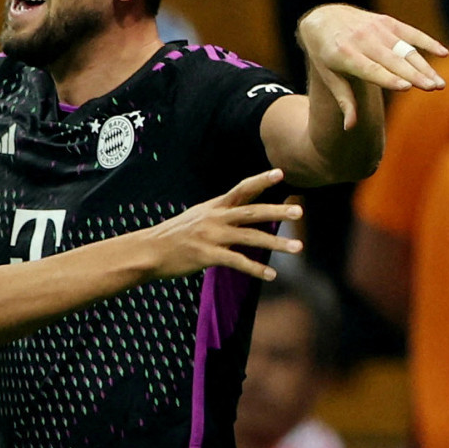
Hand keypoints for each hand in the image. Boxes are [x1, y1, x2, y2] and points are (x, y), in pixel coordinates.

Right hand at [146, 169, 302, 281]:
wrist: (149, 251)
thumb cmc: (173, 237)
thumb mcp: (196, 218)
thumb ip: (219, 215)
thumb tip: (240, 213)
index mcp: (213, 207)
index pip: (241, 189)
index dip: (261, 180)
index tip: (281, 172)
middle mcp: (215, 218)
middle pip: (251, 211)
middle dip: (277, 211)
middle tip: (300, 211)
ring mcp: (211, 236)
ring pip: (250, 237)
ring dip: (276, 243)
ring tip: (298, 248)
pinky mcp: (207, 255)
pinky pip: (237, 262)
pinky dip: (256, 269)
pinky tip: (272, 275)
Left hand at [297, 5, 447, 129]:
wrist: (323, 17)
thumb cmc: (325, 53)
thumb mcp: (328, 76)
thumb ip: (344, 99)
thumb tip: (350, 127)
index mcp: (344, 55)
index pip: (370, 69)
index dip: (389, 78)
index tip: (407, 87)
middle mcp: (362, 40)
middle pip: (392, 60)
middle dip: (414, 75)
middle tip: (433, 88)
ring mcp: (376, 29)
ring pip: (405, 49)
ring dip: (424, 66)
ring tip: (439, 82)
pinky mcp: (387, 21)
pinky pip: (411, 32)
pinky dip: (428, 42)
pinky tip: (443, 53)